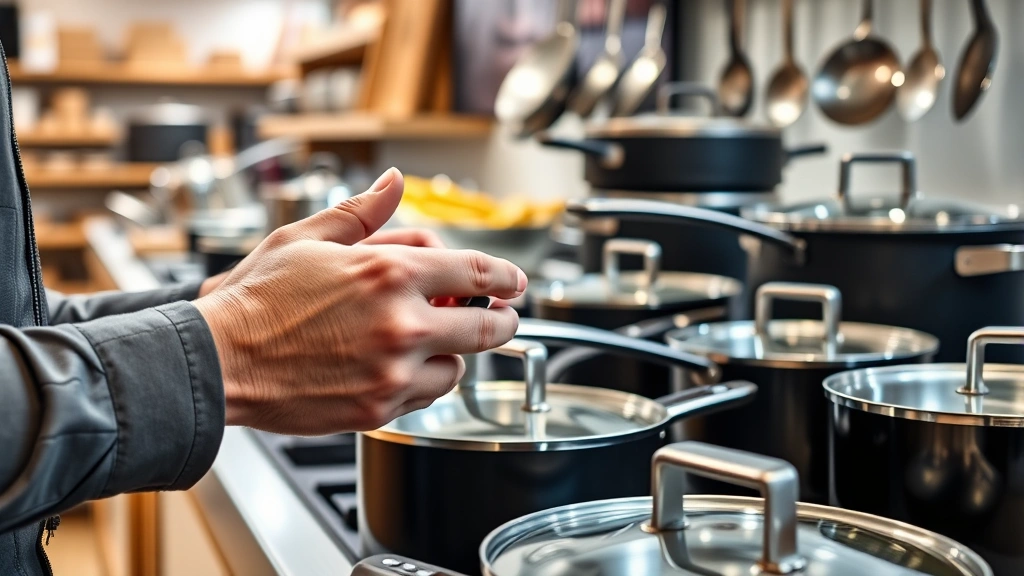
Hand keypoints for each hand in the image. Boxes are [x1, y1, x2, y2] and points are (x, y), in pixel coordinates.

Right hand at [194, 168, 525, 434]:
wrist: (219, 361)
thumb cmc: (256, 299)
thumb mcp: (308, 237)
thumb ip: (363, 211)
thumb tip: (395, 181)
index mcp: (389, 273)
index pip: (475, 271)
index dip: (505, 275)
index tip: (514, 281)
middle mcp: (401, 323)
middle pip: (487, 326)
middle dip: (501, 319)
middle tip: (499, 315)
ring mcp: (393, 370)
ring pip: (457, 367)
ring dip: (452, 353)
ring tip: (427, 341)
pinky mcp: (378, 406)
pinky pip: (424, 396)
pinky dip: (422, 381)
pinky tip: (398, 365)